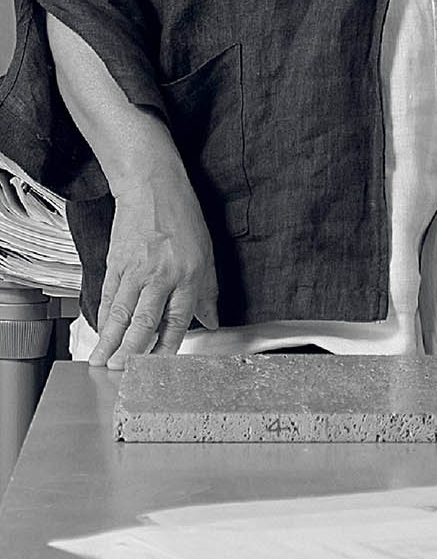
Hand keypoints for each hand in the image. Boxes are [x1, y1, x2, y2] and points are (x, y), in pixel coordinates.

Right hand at [91, 163, 218, 367]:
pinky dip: (103, 317)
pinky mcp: (116, 263)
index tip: (159, 365)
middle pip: (145, 321)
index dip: (168, 346)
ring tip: (101, 361)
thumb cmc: (183, 216)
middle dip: (132, 351)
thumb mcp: (207, 252)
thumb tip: (212, 320)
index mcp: (189, 274)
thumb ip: (209, 291)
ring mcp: (136, 270)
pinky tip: (100, 332)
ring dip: (110, 341)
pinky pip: (109, 296)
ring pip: (121, 313)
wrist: (153, 187)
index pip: (178, 320)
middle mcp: (162, 275)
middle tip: (121, 371)